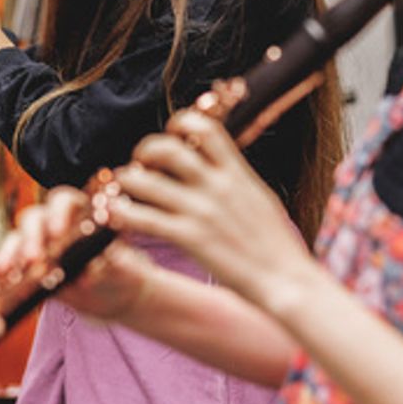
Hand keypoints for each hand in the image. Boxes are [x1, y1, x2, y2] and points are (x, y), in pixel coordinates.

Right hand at [0, 187, 154, 321]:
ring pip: (16, 241)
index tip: (59, 233)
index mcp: (80, 214)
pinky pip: (3, 265)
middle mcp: (54, 225)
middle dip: (30, 238)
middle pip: (34, 219)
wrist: (114, 297)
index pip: (64, 201)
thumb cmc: (121, 275)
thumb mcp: (120, 272)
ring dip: (7, 254)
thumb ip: (107, 267)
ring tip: (1, 270)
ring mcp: (37, 246)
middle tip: (32, 259)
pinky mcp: (25, 268)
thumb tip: (91, 271)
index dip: (59, 214)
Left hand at [105, 110, 315, 310]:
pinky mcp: (189, 238)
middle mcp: (216, 186)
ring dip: (127, 181)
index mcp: (237, 173)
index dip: (180, 123)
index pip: (204, 128)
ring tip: (123, 190)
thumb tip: (221, 163)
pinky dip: (122, 213)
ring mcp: (201, 211)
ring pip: (147, 181)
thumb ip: (236, 178)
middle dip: (145, 149)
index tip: (170, 135)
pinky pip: (144, 218)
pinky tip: (116, 216)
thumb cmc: (277, 245)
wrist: (287, 280)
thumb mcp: (260, 198)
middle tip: (140, 163)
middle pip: (167, 148)